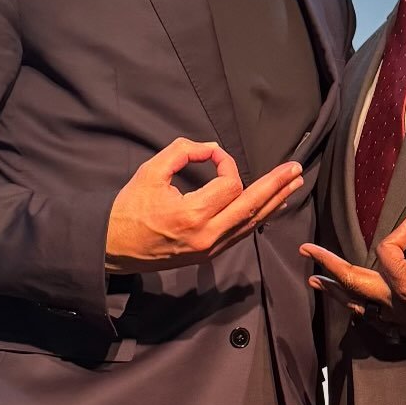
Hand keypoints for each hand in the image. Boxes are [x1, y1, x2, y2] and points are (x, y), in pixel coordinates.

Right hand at [106, 138, 302, 272]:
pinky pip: (240, 235)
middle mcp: (206, 236)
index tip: (213, 155)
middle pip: (251, 207)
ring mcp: (209, 249)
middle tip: (295, 169)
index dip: (227, 164)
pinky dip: (258, 218)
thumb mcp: (151, 171)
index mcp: (192, 215)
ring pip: (250, 224)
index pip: (229, 185)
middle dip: (276, 186)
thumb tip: (214, 149)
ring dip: (274, 202)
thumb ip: (184, 151)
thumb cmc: (128, 208)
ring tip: (293, 185)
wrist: (109, 247)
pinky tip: (272, 207)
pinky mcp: (207, 255)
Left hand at [300, 202, 405, 348]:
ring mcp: (401, 321)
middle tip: (307, 253)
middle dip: (329, 265)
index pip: (388, 249)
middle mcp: (396, 305)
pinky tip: (354, 304)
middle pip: (353, 283)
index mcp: (405, 284)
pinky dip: (360, 308)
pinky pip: (375, 319)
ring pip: (359, 306)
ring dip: (338, 291)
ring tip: (317, 282)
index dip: (403, 229)